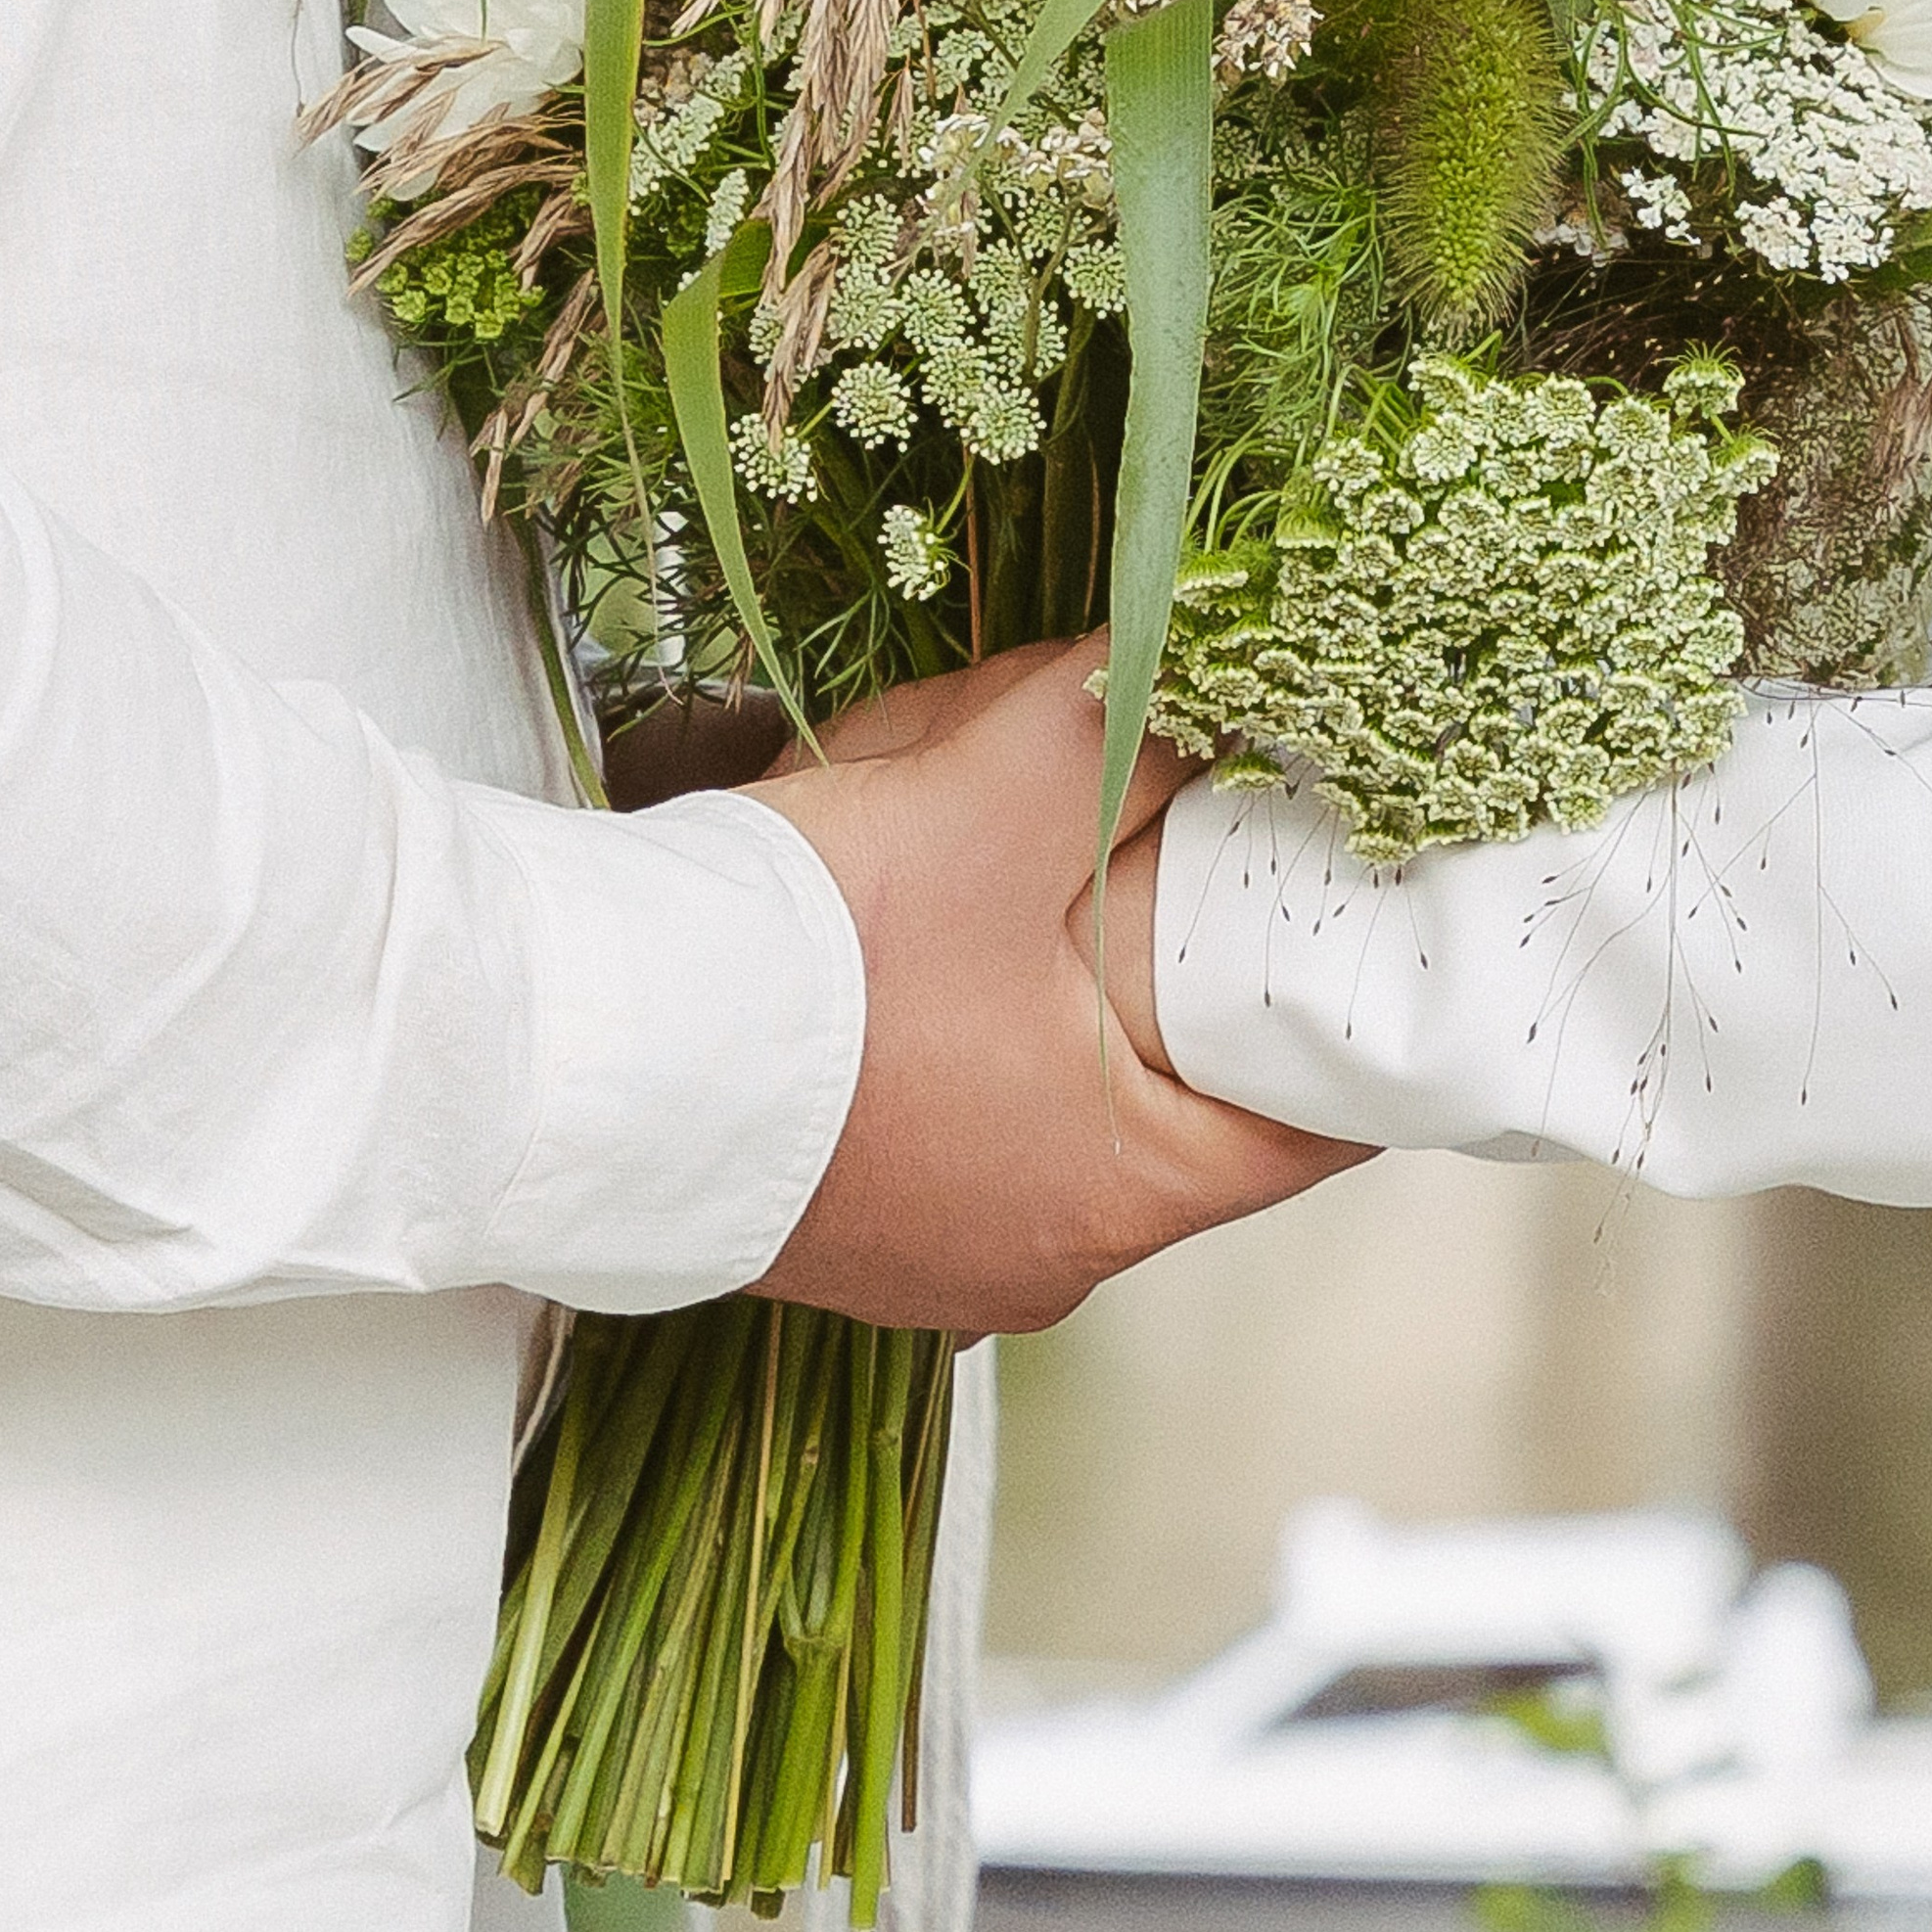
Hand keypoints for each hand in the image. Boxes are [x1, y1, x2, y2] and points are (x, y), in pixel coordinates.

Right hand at [744, 642, 1368, 1329]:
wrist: (569, 1052)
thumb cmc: (795, 962)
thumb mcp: (991, 801)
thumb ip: (1119, 732)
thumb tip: (1202, 674)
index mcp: (1119, 1188)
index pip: (1316, 1118)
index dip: (1350, 1008)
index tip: (1363, 922)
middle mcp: (1042, 1254)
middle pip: (1174, 1091)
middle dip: (1164, 956)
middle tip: (1173, 844)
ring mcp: (939, 1257)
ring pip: (1051, 1092)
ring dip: (1042, 979)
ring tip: (996, 858)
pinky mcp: (850, 1230)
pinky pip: (949, 1116)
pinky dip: (950, 1027)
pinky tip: (900, 942)